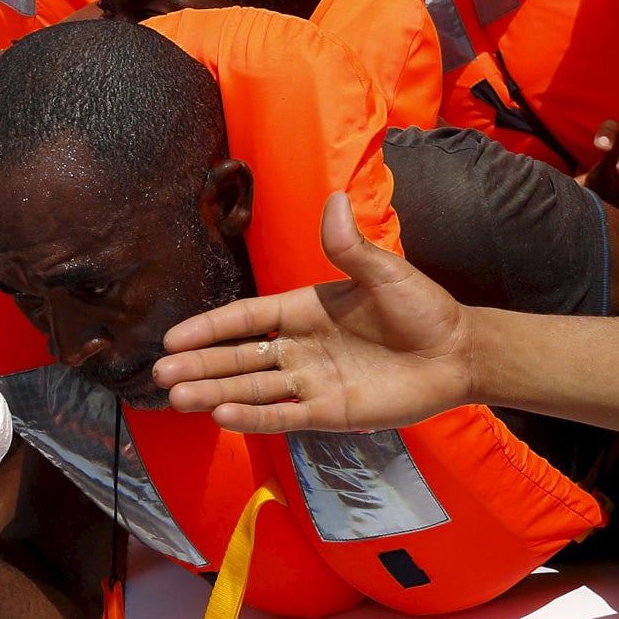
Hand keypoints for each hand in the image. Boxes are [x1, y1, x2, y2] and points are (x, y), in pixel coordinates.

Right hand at [155, 192, 474, 432]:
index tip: (173, 338)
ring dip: (216, 393)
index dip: (210, 327)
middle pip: (240, 357)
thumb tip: (333, 199)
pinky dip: (255, 418)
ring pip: (254, 389)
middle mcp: (301, 346)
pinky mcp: (331, 411)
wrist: (457, 354)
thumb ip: (351, 247)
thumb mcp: (386, 273)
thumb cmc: (422, 308)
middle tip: (160, 375)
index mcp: (305, 308)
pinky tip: (223, 417)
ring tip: (177, 400)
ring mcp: (313, 381)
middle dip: (200, 365)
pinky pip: (285, 416)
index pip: (247, 318)